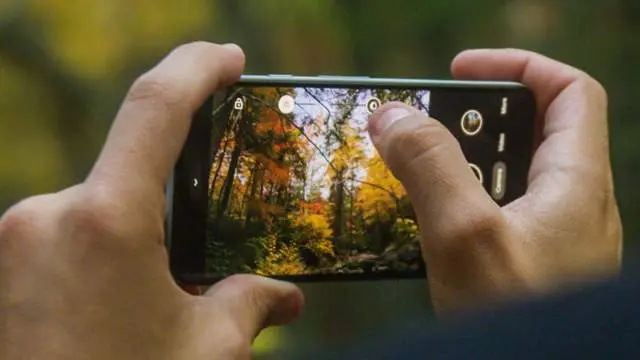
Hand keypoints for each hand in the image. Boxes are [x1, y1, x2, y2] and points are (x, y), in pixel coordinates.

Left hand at [0, 42, 303, 359]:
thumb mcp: (206, 351)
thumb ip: (248, 304)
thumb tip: (282, 296)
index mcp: (106, 222)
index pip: (157, 106)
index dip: (199, 67)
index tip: (230, 58)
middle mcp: (46, 216)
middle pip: (130, 171)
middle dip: (177, 193)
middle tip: (212, 223)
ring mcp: (14, 242)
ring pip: (98, 210)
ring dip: (140, 234)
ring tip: (165, 288)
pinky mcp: (3, 267)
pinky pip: (66, 237)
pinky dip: (106, 252)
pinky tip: (127, 298)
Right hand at [368, 49, 621, 315]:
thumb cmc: (518, 320)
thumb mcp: (465, 235)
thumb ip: (429, 166)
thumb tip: (392, 114)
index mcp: (575, 182)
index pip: (567, 91)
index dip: (516, 67)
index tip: (457, 70)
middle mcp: (571, 205)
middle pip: (528, 132)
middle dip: (470, 123)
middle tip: (420, 133)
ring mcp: (551, 238)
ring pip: (504, 178)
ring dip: (457, 170)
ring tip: (411, 179)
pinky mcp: (528, 264)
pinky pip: (494, 216)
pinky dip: (458, 208)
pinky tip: (423, 229)